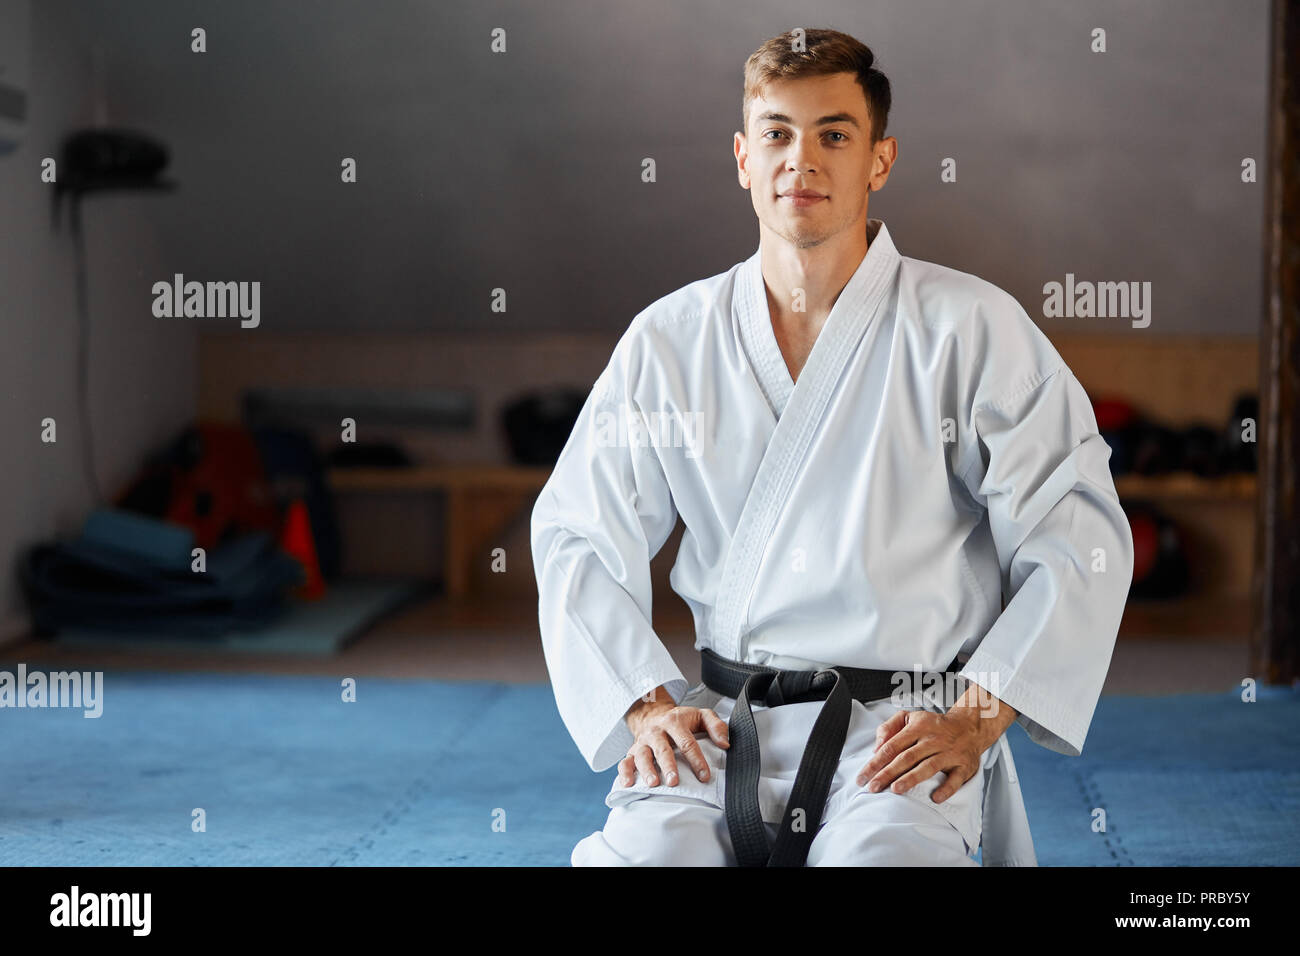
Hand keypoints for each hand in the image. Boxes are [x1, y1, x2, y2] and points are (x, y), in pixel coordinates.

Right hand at [619, 686, 728, 787]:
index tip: (704, 776)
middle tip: (674, 781)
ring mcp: (643, 741)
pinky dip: (625, 773)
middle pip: (662, 749)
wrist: (654, 714)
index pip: (687, 742)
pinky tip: (628, 785)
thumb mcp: (701, 715)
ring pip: (642, 756)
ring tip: (654, 784)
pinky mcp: (632, 751)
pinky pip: (625, 762)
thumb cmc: (681, 720)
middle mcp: (656, 731)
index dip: (696, 760)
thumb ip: (716, 726)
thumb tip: (725, 744)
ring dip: (646, 770)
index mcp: (674, 722)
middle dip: (668, 766)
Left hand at [856, 685, 1014, 802]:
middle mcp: (932, 740)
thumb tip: (876, 747)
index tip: (864, 776)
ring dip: (911, 778)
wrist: (969, 727)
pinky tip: (935, 797)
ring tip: (896, 789)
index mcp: (917, 727)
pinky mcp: (963, 765)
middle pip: (906, 757)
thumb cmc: (933, 726)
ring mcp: (949, 753)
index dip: (876, 762)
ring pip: (928, 766)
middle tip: (873, 787)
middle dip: (887, 773)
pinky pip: (955, 778)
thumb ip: (889, 727)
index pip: (892, 746)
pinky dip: (946, 788)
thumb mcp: (910, 717)